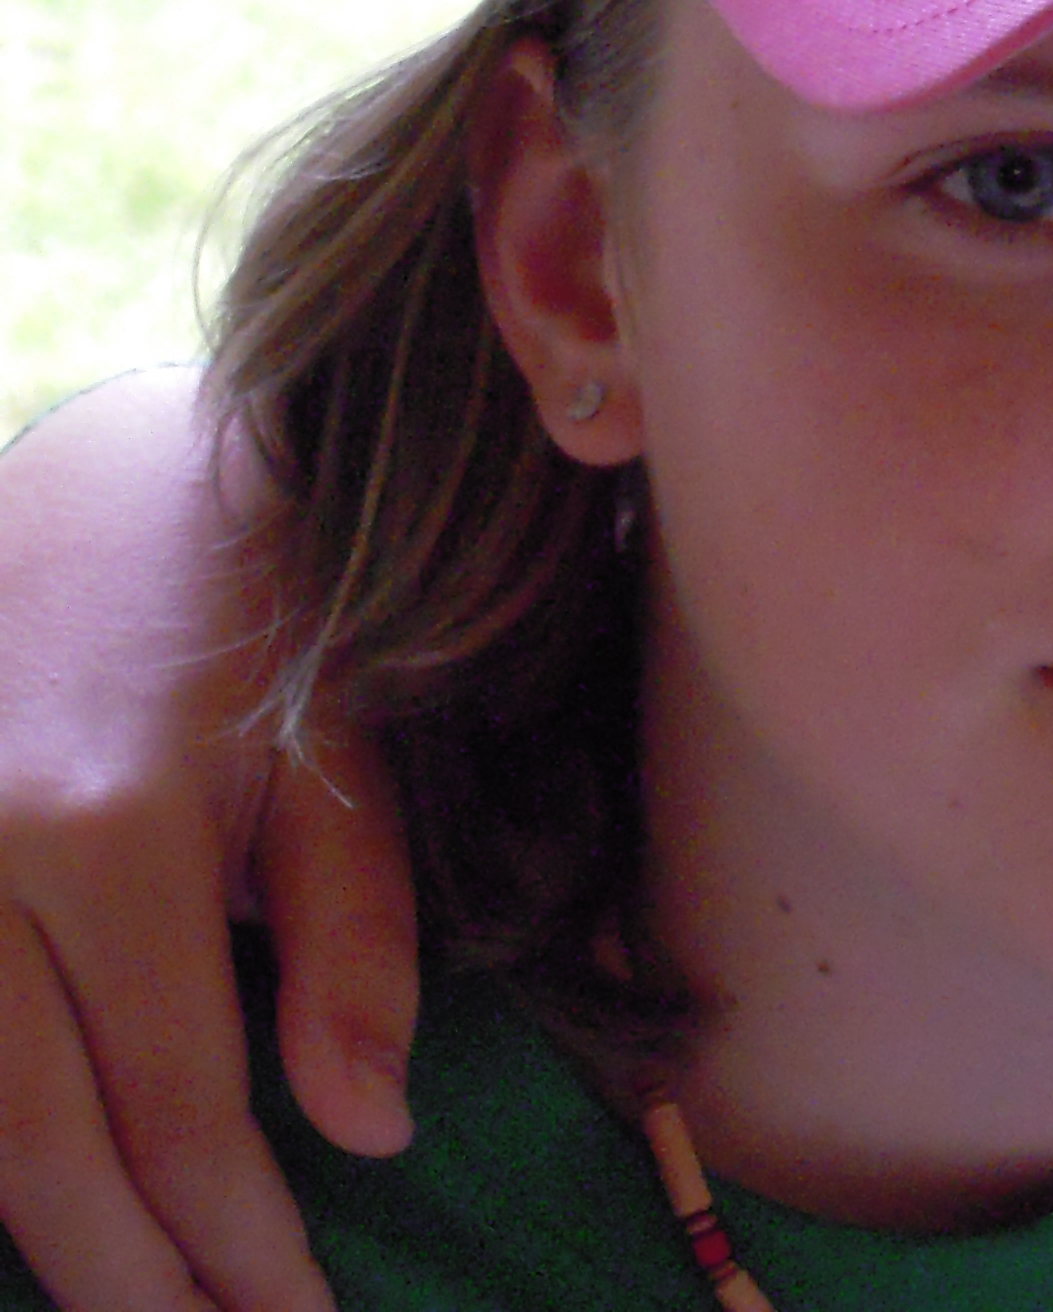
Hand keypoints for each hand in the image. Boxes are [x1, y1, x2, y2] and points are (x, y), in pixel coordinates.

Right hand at [0, 372, 420, 1311]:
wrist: (89, 477)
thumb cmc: (243, 604)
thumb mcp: (339, 750)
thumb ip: (354, 938)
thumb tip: (367, 1131)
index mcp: (104, 836)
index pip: (177, 1104)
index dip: (237, 1240)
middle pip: (34, 1150)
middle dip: (129, 1283)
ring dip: (35, 1243)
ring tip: (132, 1309)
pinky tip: (34, 1214)